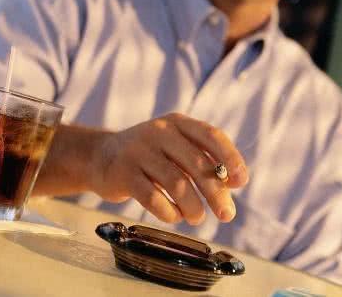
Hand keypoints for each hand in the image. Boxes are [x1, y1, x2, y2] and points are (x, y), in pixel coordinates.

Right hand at [89, 113, 248, 225]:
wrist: (100, 156)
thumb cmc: (150, 156)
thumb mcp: (175, 148)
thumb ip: (202, 160)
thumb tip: (233, 183)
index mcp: (178, 123)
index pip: (211, 136)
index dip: (230, 158)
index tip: (241, 181)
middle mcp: (159, 132)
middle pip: (197, 164)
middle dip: (215, 192)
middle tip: (227, 214)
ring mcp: (139, 151)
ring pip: (176, 183)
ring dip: (193, 206)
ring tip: (197, 217)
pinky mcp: (123, 173)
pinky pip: (153, 197)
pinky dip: (169, 212)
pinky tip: (175, 216)